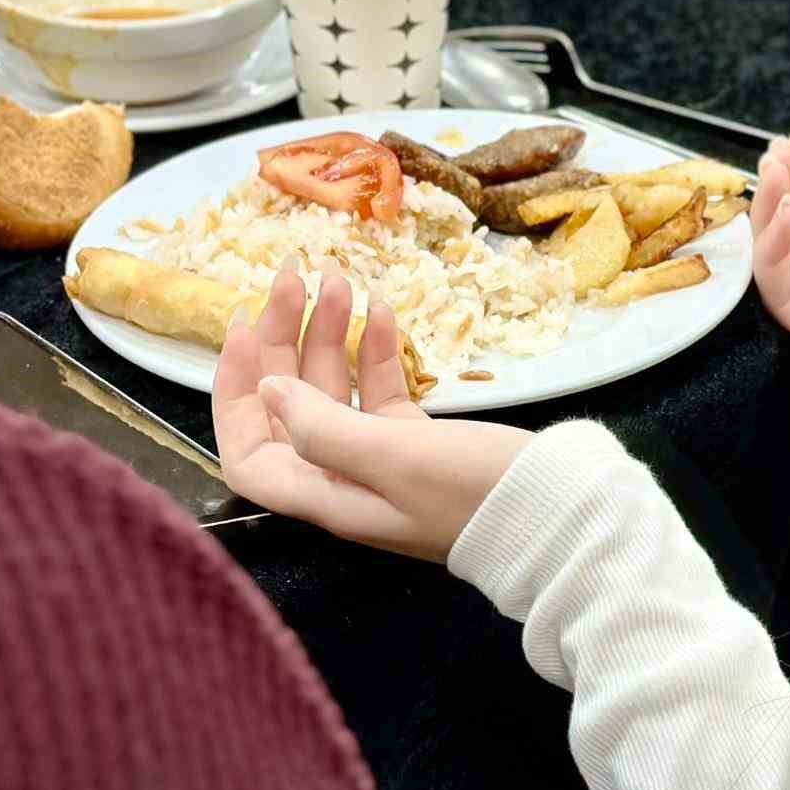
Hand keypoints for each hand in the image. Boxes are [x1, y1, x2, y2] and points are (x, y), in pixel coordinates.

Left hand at [212, 269, 531, 562]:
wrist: (557, 513)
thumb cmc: (474, 491)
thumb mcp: (395, 457)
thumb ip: (324, 427)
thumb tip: (267, 391)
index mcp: (326, 494)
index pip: (247, 450)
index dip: (233, 391)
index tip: (246, 327)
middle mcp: (344, 478)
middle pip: (289, 405)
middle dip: (286, 340)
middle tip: (299, 277)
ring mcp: (382, 460)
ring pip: (336, 390)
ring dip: (332, 334)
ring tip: (341, 278)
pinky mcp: (418, 444)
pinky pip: (381, 392)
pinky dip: (378, 352)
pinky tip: (384, 313)